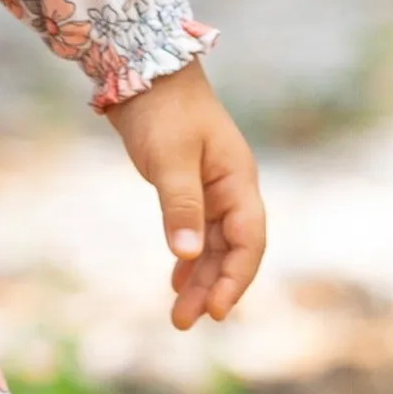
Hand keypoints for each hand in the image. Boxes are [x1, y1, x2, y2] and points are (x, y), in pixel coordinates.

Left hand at [103, 60, 264, 328]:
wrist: (143, 70)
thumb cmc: (162, 110)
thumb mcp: (170, 160)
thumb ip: (180, 206)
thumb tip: (188, 255)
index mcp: (238, 180)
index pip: (249, 240)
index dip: (235, 278)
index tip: (214, 311)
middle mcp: (231, 188)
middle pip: (231, 250)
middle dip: (212, 288)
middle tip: (184, 323)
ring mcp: (212, 188)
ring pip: (213, 245)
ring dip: (199, 278)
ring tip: (178, 314)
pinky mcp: (189, 186)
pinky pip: (196, 232)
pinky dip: (188, 257)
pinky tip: (176, 280)